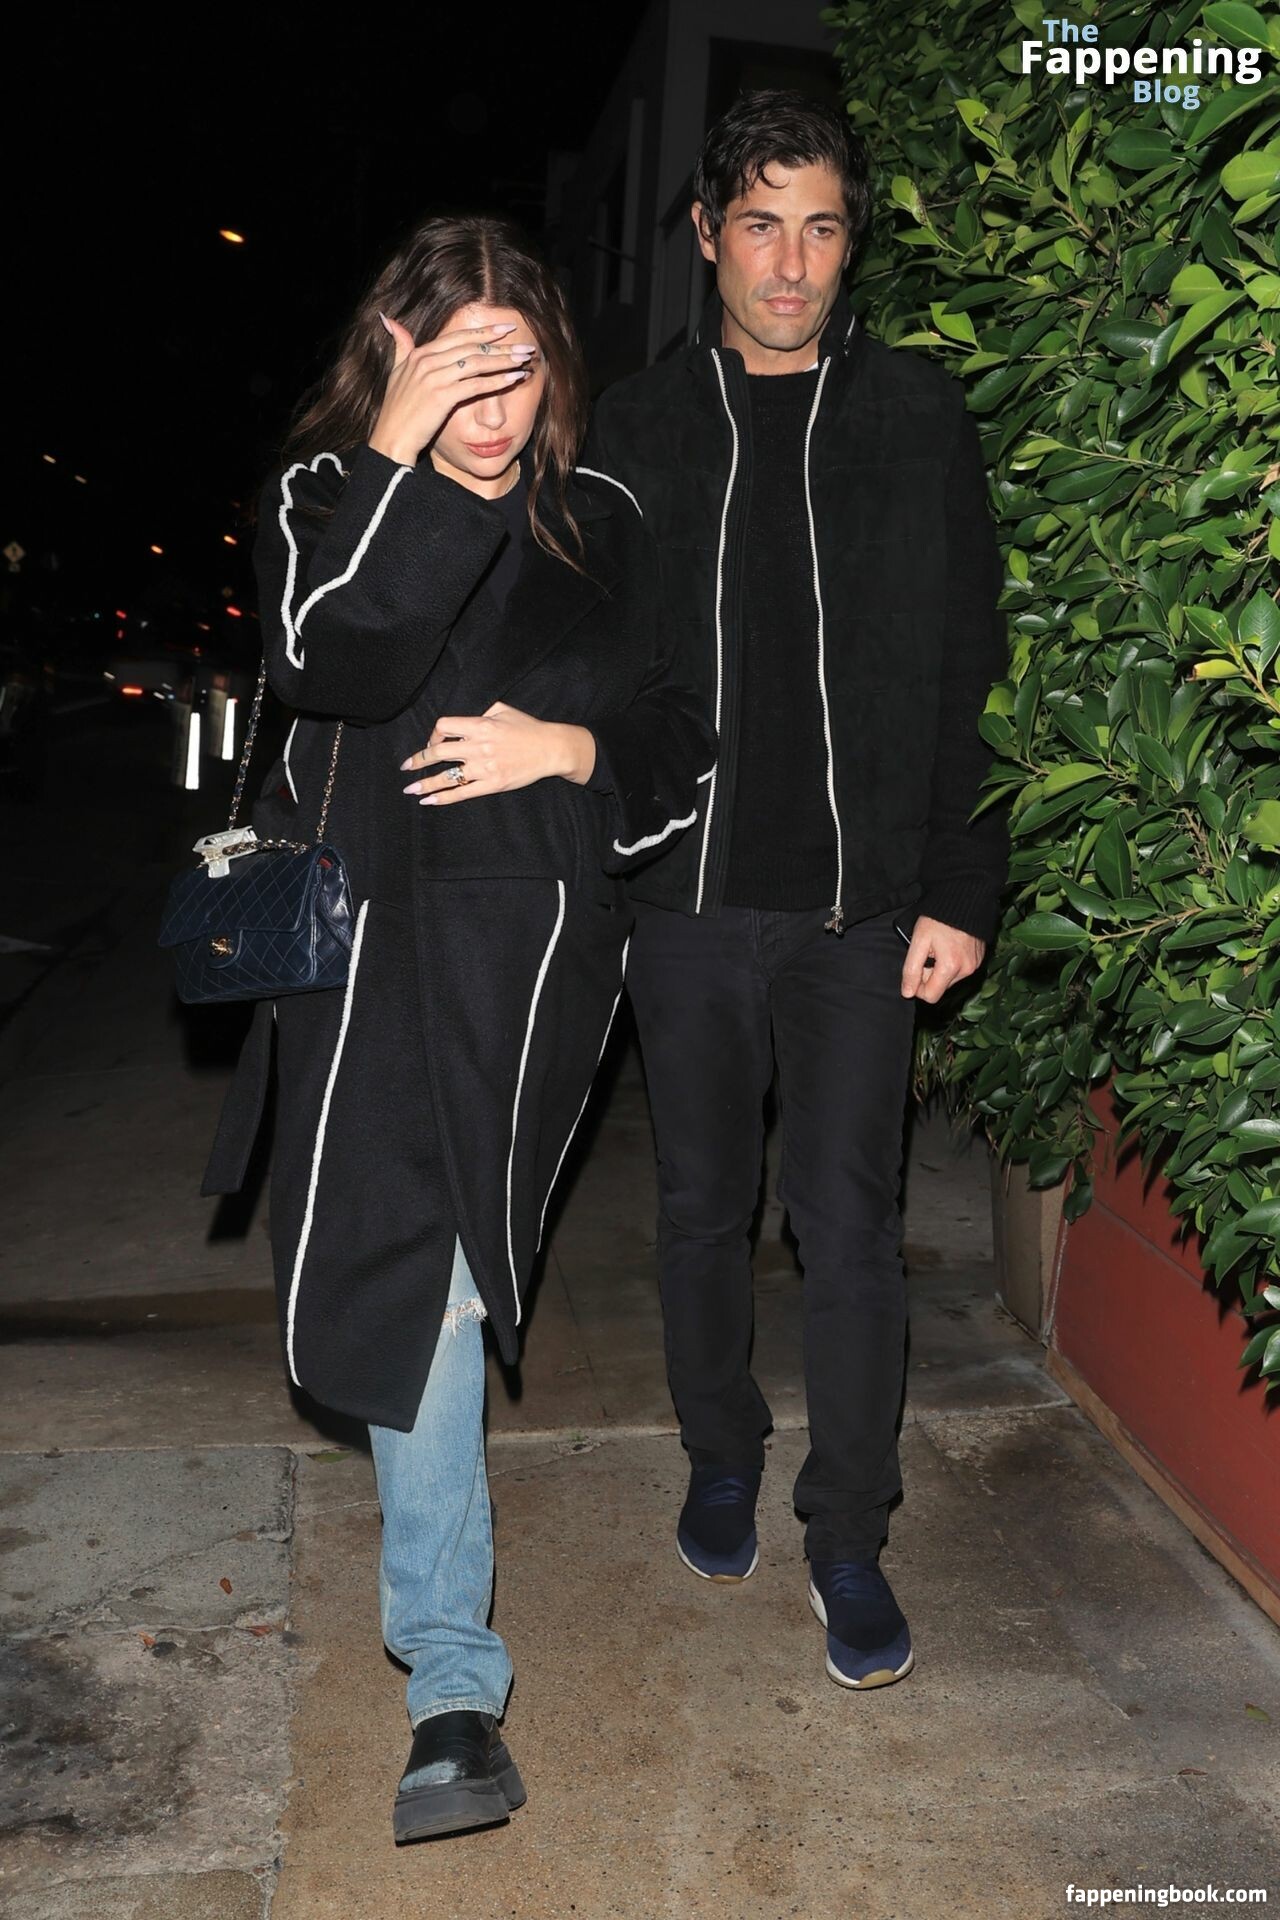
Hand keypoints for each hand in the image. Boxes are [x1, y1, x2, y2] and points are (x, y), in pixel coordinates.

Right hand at [368, 315, 536, 464]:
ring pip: (477, 363)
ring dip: (504, 360)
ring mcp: (434, 378)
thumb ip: (400, 345)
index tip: (506, 329)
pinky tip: (514, 378)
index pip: (458, 338)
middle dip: (501, 345)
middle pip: (472, 347)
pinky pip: (476, 385)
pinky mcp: (442, 397)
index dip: (484, 332)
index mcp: (420, 354)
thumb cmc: (396, 411)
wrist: (391, 439)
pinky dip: (497, 380)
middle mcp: (427, 361)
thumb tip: (389, 320)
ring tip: (525, 360)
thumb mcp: (396, 372)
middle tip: (524, 345)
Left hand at [401, 702, 596, 804]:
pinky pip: (462, 793)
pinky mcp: (492, 784)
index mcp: (480, 725)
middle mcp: (479, 746)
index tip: (433, 741)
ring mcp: (485, 767)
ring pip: (446, 776)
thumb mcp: (503, 710)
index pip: (444, 726)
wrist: (551, 749)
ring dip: (424, 783)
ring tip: (410, 789)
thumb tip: (461, 720)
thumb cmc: (528, 728)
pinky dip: (443, 798)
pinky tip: (430, 801)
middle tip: (406, 766)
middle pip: (439, 752)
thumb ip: (480, 712)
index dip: (433, 734)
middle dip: (418, 760)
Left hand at [900, 916, 985, 1002]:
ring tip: (939, 947)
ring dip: (940, 968)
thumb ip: (911, 969)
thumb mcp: (918, 942)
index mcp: (950, 967)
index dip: (918, 987)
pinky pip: (960, 970)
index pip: (931, 996)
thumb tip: (908, 993)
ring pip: (950, 979)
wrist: (963, 899)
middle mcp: (967, 970)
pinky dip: (951, 962)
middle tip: (927, 952)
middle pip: (941, 987)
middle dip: (930, 975)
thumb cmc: (938, 919)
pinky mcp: (979, 959)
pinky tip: (949, 946)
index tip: (915, 969)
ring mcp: (975, 965)